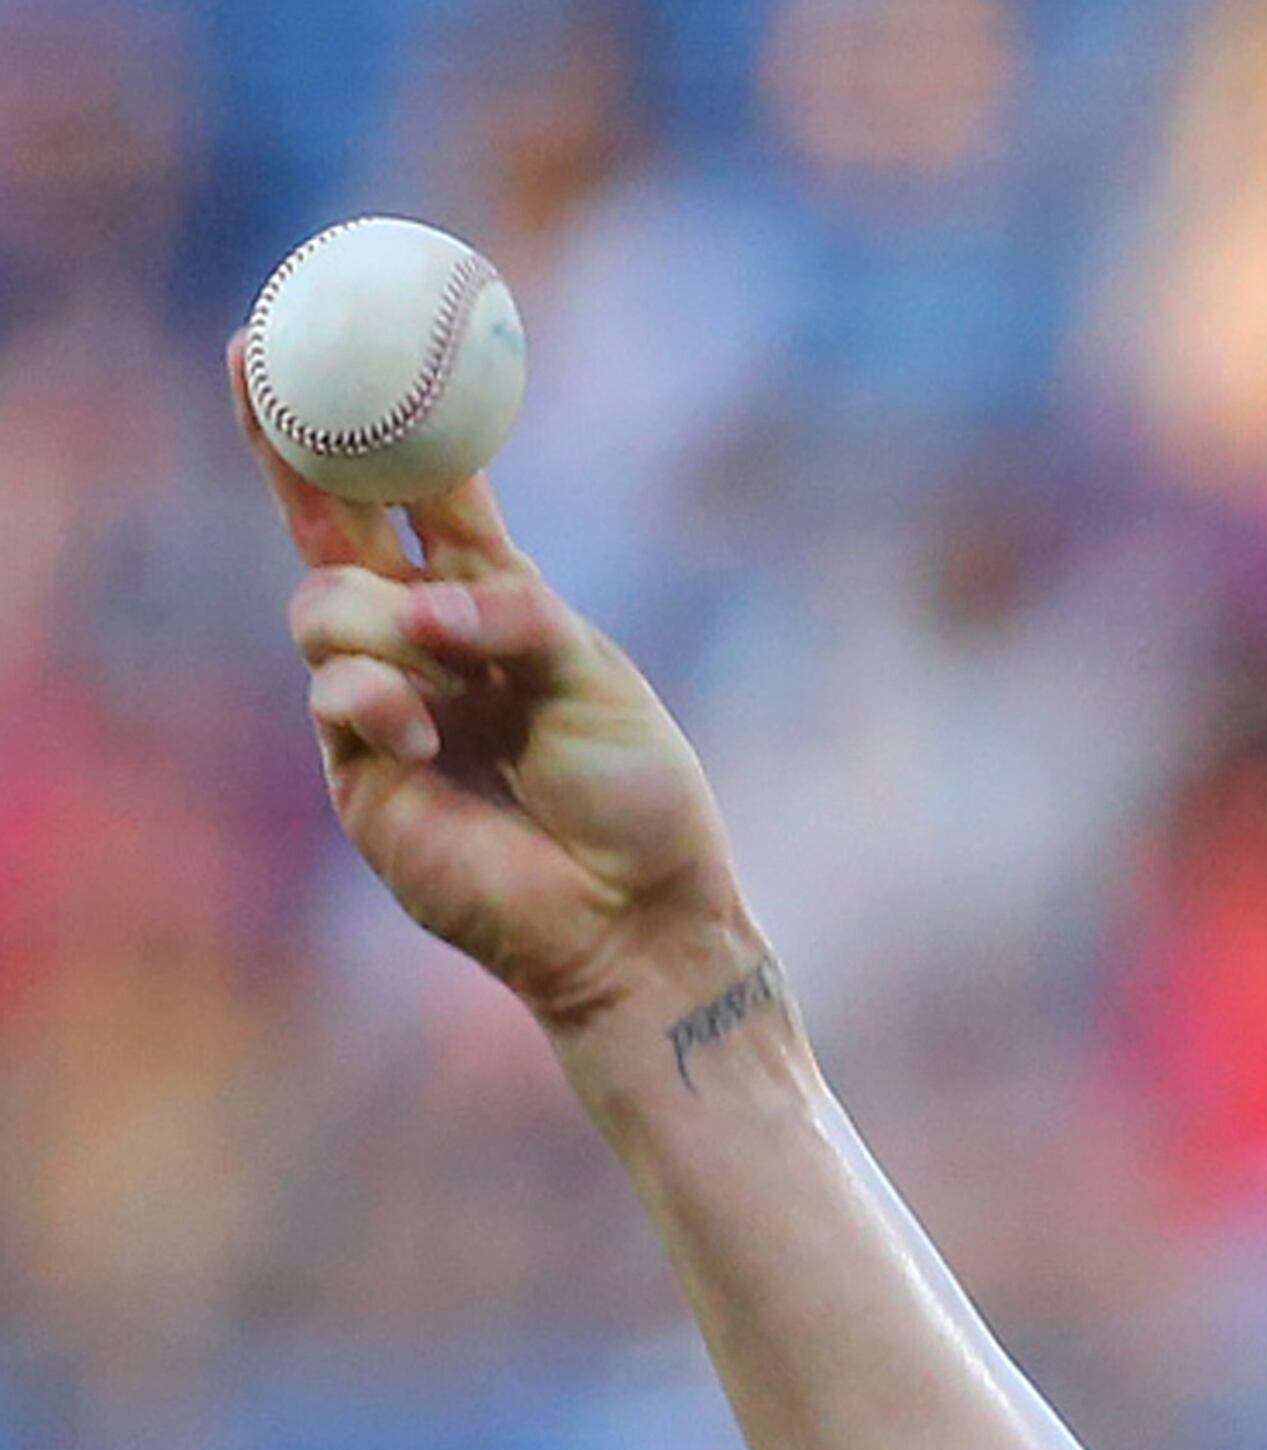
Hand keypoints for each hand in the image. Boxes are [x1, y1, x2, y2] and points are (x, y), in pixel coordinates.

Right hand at [236, 339, 747, 1039]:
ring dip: (377, 620)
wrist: (636, 919)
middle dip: (291, 449)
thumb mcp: (594, 676)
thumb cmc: (636, 800)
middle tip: (259, 372)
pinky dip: (377, 698)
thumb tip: (423, 602)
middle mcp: (428, 643)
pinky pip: (335, 695)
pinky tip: (427, 739)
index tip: (315, 340)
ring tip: (441, 675)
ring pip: (323, 608)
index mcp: (492, 601)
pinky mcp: (362, 775)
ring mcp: (387, 706)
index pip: (415, 493)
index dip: (368, 422)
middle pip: (331, 527)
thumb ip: (515, 613)